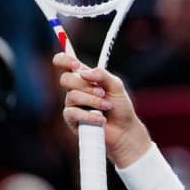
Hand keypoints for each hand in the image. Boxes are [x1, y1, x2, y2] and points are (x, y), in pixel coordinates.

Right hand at [53, 53, 150, 167]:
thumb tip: (84, 72)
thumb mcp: (116, 87)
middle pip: (66, 79)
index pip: (64, 63)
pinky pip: (73, 113)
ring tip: (107, 107)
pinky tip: (101, 120)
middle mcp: (75, 90)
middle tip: (102, 92)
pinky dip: (89, 116)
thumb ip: (103, 75)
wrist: (125, 130)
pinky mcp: (71, 120)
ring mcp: (72, 105)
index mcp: (85, 78)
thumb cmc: (121, 107)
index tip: (77, 65)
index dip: (64, 60)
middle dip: (85, 85)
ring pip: (72, 96)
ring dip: (93, 101)